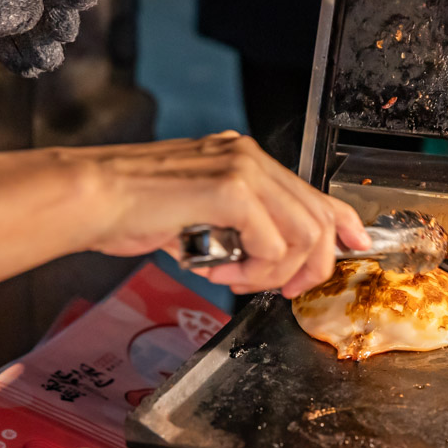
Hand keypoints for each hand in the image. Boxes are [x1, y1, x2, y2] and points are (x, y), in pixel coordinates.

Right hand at [71, 131, 371, 297]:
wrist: (90, 199)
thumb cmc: (131, 210)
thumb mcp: (198, 217)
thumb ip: (239, 228)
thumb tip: (270, 257)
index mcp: (243, 159)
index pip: (312, 191)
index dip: (343, 222)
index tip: (357, 245)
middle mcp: (249, 157)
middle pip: (316, 218)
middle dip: (308, 266)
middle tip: (281, 290)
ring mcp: (242, 169)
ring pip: (299, 236)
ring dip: (271, 272)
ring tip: (231, 279)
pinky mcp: (231, 189)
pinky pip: (271, 245)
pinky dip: (250, 269)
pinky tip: (214, 270)